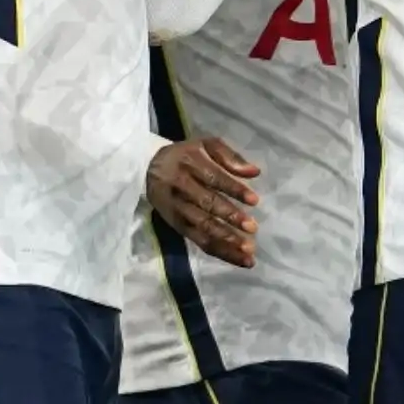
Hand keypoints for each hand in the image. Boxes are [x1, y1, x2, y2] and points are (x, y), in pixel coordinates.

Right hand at [146, 136, 261, 266]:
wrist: (148, 167)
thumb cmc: (186, 155)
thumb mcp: (206, 145)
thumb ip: (230, 157)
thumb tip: (255, 171)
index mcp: (190, 164)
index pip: (214, 178)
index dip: (234, 189)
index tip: (255, 200)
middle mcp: (182, 188)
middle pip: (207, 205)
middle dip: (230, 218)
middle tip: (253, 228)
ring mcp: (178, 209)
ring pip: (202, 228)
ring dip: (226, 241)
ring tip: (248, 251)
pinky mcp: (177, 225)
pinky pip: (198, 241)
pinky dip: (218, 250)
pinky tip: (237, 258)